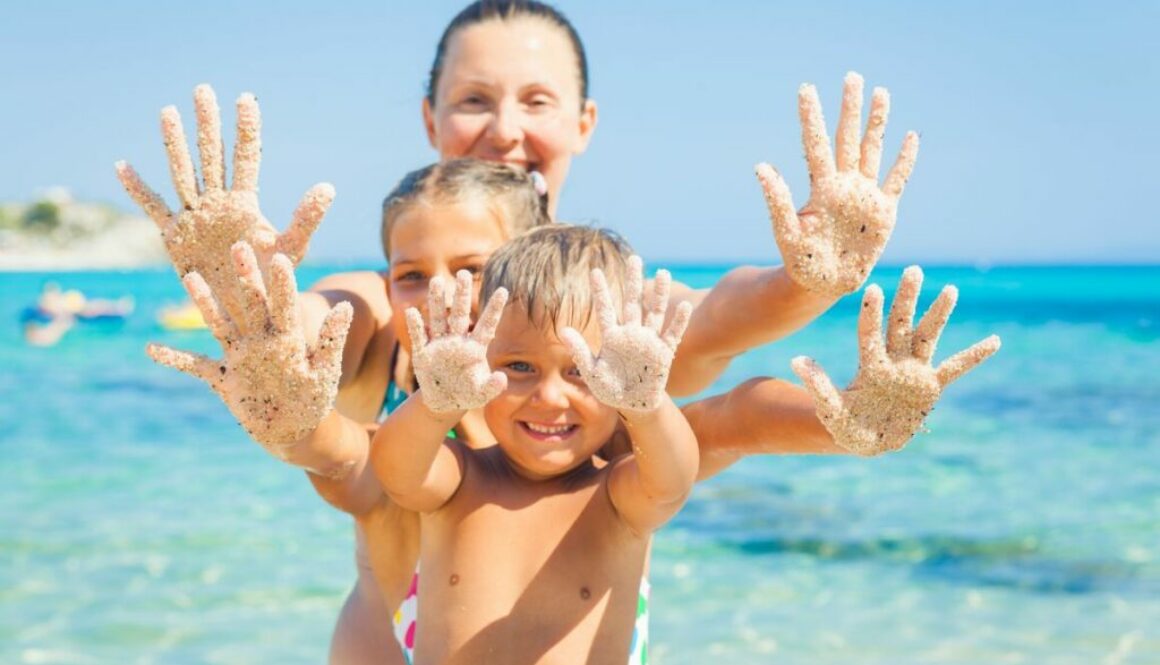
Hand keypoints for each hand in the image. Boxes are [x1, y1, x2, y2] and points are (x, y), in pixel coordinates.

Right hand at [115, 84, 333, 326]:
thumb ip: (307, 217)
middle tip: (202, 90)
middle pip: (211, 155)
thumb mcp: (291, 247)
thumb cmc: (272, 279)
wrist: (247, 307)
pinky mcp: (175, 235)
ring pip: (183, 172)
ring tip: (168, 112)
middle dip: (207, 124)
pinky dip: (138, 188)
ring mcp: (195, 216)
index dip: (245, 128)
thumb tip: (329, 186)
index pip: (246, 157)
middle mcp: (219, 203)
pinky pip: (153, 207)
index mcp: (245, 202)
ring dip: (174, 143)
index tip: (245, 98)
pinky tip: (121, 166)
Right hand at [146, 242, 352, 452]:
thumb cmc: (314, 401)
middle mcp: (260, 341)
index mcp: (286, 338)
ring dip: (205, 303)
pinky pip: (195, 365)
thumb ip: (332, 340)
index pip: (284, 305)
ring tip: (190, 277)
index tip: (279, 258)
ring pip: (220, 324)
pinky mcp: (225, 378)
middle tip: (237, 246)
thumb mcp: (325, 371)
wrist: (295, 430)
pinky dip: (174, 358)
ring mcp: (240, 357)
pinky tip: (150, 348)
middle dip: (245, 277)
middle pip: (251, 304)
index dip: (281, 283)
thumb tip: (347, 307)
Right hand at [407, 271, 508, 413]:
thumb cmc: (467, 395)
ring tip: (436, 281)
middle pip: (460, 315)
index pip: (486, 325)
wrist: (445, 403)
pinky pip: (419, 337)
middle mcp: (457, 342)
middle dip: (461, 295)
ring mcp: (439, 346)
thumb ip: (492, 387)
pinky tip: (411, 311)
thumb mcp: (482, 394)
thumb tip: (501, 378)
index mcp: (474, 349)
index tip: (503, 290)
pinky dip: (416, 326)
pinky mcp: (423, 355)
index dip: (494, 309)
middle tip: (463, 273)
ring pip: (438, 319)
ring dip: (437, 302)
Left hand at [561, 256, 692, 413]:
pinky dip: (678, 322)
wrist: (633, 404)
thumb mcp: (592, 371)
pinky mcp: (663, 353)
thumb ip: (579, 351)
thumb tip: (562, 330)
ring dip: (660, 295)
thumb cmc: (610, 388)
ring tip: (664, 273)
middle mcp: (631, 334)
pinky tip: (683, 307)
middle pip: (633, 302)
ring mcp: (648, 341)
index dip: (600, 290)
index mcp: (612, 337)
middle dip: (633, 281)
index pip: (605, 309)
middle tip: (635, 258)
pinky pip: (672, 335)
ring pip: (654, 313)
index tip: (595, 271)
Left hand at [756, 72, 919, 298]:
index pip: (816, 144)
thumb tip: (761, 167)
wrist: (822, 286)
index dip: (812, 117)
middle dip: (850, 108)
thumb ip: (778, 201)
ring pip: (872, 150)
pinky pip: (897, 180)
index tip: (806, 89)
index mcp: (821, 189)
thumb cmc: (800, 262)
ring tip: (880, 93)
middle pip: (848, 138)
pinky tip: (910, 137)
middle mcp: (843, 185)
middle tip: (851, 77)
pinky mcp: (884, 212)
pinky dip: (904, 160)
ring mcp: (865, 196)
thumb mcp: (787, 232)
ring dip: (877, 123)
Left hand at [791, 266, 999, 455]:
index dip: (871, 313)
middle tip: (913, 270)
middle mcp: (892, 362)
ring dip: (938, 315)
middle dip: (907, 299)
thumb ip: (818, 386)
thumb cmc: (843, 425)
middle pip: (901, 325)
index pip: (870, 334)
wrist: (864, 441)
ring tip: (950, 289)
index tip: (872, 289)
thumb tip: (796, 360)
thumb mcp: (829, 408)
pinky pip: (955, 368)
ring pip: (928, 337)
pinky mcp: (930, 387)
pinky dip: (974, 356)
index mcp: (869, 366)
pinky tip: (994, 341)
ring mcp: (913, 372)